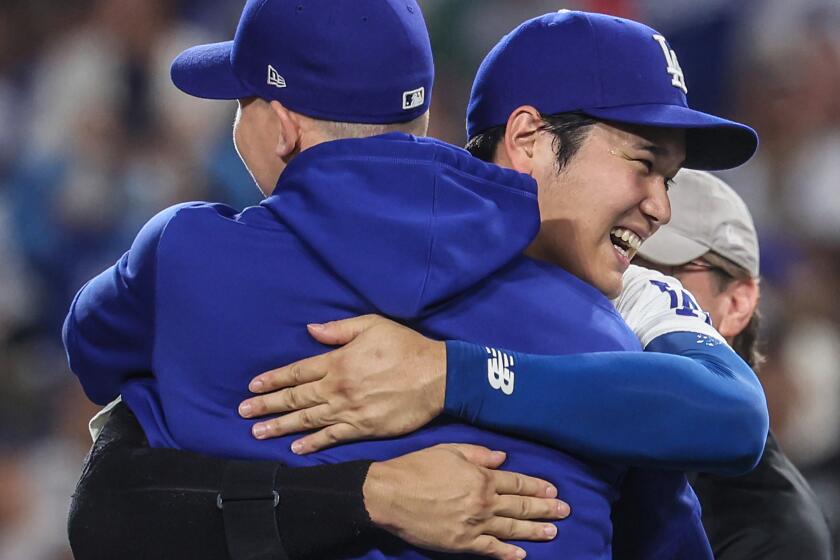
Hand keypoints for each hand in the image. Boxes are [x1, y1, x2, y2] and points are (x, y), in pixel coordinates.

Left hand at [239, 315, 445, 452]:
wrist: (437, 376)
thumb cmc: (406, 347)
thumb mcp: (372, 325)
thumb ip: (339, 330)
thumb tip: (311, 330)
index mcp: (338, 362)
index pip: (297, 372)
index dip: (273, 379)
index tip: (253, 386)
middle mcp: (338, 388)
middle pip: (296, 398)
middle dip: (267, 405)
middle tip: (243, 413)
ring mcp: (349, 410)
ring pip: (307, 420)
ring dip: (280, 426)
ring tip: (258, 432)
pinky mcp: (364, 428)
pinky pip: (332, 437)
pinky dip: (312, 444)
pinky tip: (295, 448)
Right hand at [364, 444, 570, 559]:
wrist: (389, 494)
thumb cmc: (416, 468)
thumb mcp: (449, 450)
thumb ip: (479, 454)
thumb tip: (503, 458)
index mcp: (481, 477)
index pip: (516, 482)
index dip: (537, 486)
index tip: (553, 490)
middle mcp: (483, 502)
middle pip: (520, 506)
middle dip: (544, 508)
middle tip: (564, 511)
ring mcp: (474, 525)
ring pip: (511, 529)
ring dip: (534, 531)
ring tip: (553, 531)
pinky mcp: (461, 543)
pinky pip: (490, 550)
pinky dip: (507, 553)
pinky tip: (521, 555)